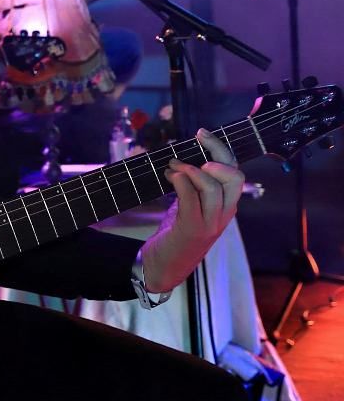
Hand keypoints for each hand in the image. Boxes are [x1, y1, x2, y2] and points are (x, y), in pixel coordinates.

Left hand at [139, 129, 244, 292]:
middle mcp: (224, 214)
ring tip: (173, 165)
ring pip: (213, 187)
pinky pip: (191, 200)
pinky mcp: (192, 230)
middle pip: (234, 177)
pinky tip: (170, 176)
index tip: (202, 134)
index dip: (221, 149)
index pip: (235, 172)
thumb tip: (182, 158)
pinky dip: (181, 182)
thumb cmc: (177, 233)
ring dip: (191, 169)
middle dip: (215, 154)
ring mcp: (210, 223)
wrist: (165, 266)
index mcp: (227, 206)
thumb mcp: (191, 206)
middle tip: (194, 146)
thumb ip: (193, 186)